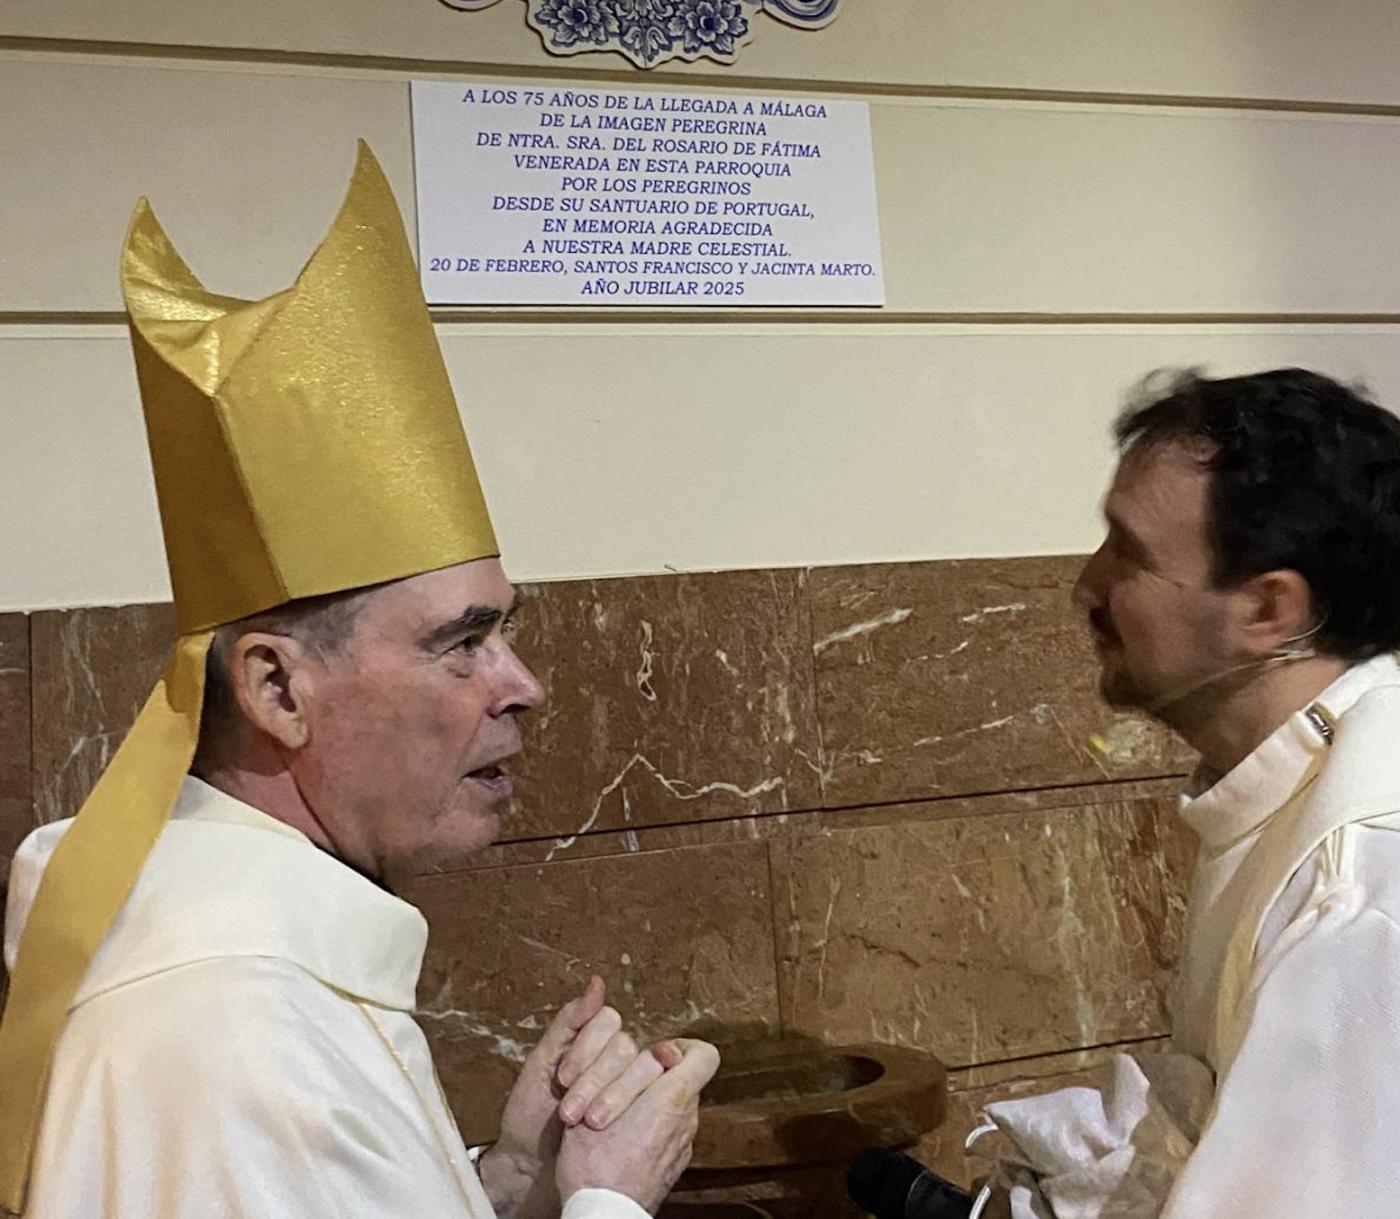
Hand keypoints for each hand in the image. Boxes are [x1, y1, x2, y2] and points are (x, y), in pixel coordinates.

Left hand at [480, 978, 673, 1218]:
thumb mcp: (540, 1064)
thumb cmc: (530, 1112)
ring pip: (640, 1070)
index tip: (564, 1078)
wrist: (529, 1165)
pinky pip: (649, 1098)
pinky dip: (630, 1107)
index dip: (589, 1046)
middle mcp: (612, 1058)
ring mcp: (626, 1085)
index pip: (608, 1021)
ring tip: (586, 1122)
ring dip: (613, 1094)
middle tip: (571, 1108)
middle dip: (597, 1076)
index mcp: (589, 1041)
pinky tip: (611, 1125)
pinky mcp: (636, 1112)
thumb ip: (568, 1023)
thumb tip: (598, 983)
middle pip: (626, 1046)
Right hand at [556, 1037, 719, 1213]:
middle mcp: (686, 1120)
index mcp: (672, 1099)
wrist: (603, 1216)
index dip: (681, 1047)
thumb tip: (662, 1052)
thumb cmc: (594, 1164)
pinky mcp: (673, 1164)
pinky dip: (647, 1128)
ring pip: (672, 1105)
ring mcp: (682, 1145)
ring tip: (609, 1115)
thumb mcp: (599, 1099)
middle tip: (615, 1088)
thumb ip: (630, 1070)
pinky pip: (666, 1132)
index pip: (704, 1056)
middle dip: (648, 1078)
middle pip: (680, 1079)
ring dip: (644, 1103)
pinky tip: (619, 1138)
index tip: (653, 1056)